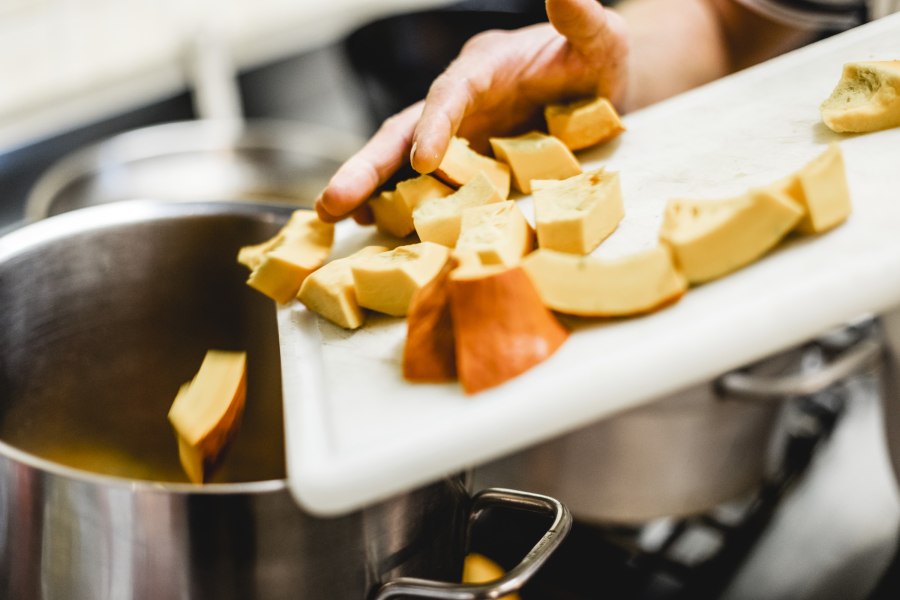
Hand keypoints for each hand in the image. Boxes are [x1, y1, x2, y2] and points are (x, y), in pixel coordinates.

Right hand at [316, 0, 628, 222]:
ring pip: (401, 160)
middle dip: (368, 165)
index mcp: (485, 68)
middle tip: (331, 200)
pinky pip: (422, 183)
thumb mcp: (600, 38)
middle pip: (403, 129)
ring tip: (334, 217)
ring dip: (369, 188)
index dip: (434, 124)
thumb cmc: (597, 63)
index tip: (424, 162)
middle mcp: (459, 102)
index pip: (451, 93)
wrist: (597, 93)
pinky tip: (372, 225)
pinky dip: (397, 201)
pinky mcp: (461, 163)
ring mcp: (455, 135)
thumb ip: (580, 17)